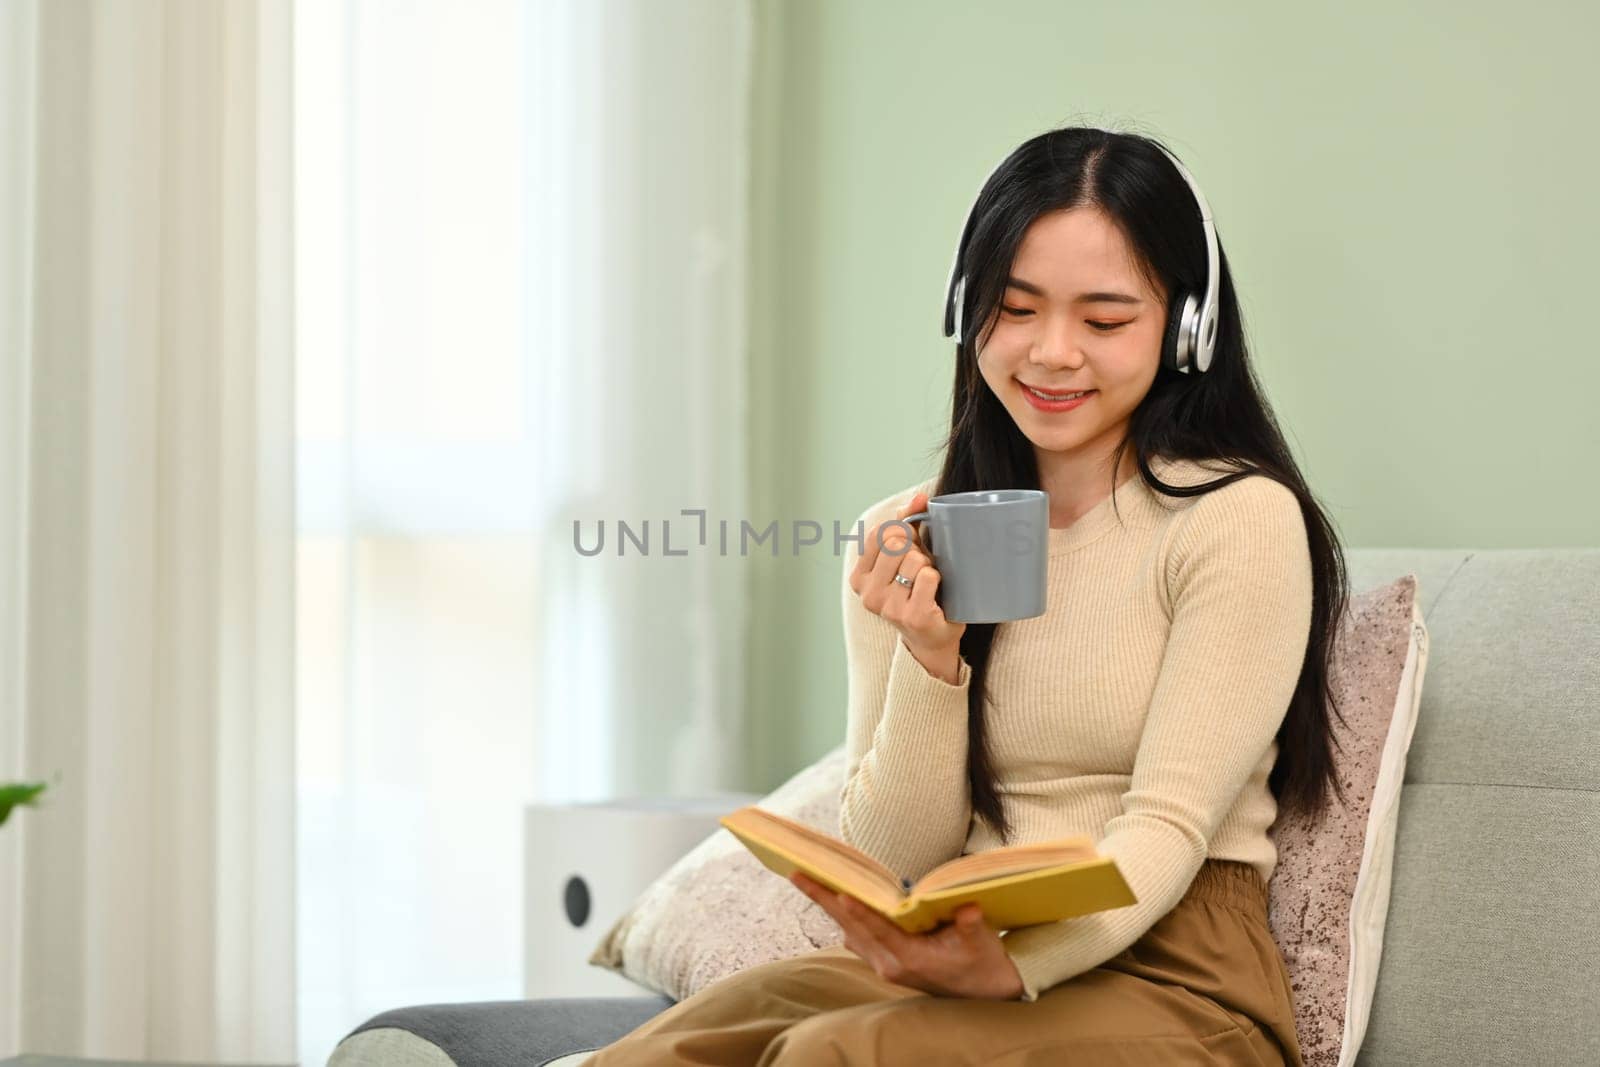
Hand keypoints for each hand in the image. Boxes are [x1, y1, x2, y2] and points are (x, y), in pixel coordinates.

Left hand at [788, 871, 1024, 1000]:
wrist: (984, 994)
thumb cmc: (982, 964)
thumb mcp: (982, 944)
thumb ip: (971, 926)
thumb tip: (968, 908)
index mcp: (911, 958)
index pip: (878, 930)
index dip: (859, 911)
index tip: (838, 893)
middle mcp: (890, 964)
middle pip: (851, 927)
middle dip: (824, 899)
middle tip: (798, 873)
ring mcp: (884, 966)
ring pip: (849, 932)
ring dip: (828, 906)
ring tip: (806, 878)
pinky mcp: (884, 964)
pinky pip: (855, 937)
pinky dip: (843, 917)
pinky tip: (832, 897)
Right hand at [849, 492, 966, 681]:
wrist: (932, 637)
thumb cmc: (918, 591)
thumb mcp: (906, 556)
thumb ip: (907, 524)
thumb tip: (920, 496)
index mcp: (859, 577)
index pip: (879, 534)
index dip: (901, 530)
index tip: (913, 540)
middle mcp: (868, 594)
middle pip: (896, 543)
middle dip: (915, 549)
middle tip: (921, 568)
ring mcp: (888, 607)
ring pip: (914, 559)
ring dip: (929, 566)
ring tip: (928, 583)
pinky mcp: (912, 616)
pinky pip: (929, 576)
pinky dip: (938, 580)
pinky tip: (936, 594)